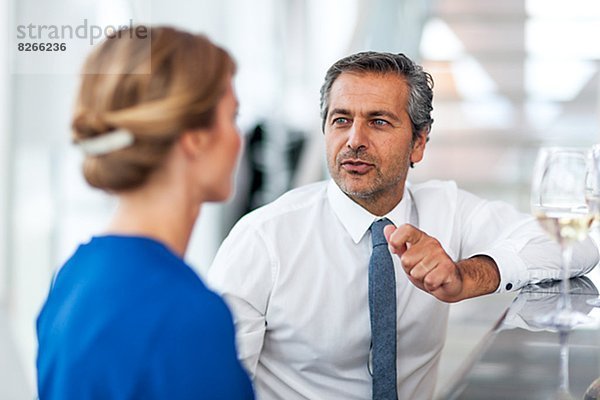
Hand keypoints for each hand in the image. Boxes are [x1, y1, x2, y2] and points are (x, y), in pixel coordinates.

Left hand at [384, 224, 499, 301]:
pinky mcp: (448, 268)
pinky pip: (429, 281)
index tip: (395, 248)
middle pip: (406, 260)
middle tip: (420, 269)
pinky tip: (435, 281)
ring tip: (428, 275)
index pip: (405, 230)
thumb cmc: (429, 267)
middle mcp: (431, 244)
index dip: (395, 240)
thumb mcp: (409, 255)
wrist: (452, 280)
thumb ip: (397, 243)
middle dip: (409, 270)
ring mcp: (440, 255)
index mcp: (420, 238)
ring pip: (416, 273)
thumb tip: (387, 229)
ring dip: (420, 279)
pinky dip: (430, 285)